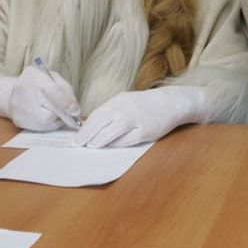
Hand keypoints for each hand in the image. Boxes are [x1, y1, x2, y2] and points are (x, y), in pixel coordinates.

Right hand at [0, 66, 79, 130]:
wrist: (11, 92)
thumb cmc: (37, 84)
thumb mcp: (53, 78)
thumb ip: (65, 90)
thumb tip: (74, 109)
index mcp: (34, 76)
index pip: (52, 91)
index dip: (65, 102)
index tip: (75, 111)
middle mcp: (23, 91)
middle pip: (50, 112)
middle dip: (64, 115)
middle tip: (72, 116)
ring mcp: (18, 108)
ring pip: (47, 123)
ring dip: (57, 119)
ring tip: (55, 111)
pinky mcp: (18, 121)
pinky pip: (40, 128)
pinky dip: (49, 125)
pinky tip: (47, 116)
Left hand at [72, 86, 206, 147]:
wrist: (171, 102)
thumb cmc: (146, 103)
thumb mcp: (127, 101)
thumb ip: (111, 111)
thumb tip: (92, 124)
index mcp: (118, 101)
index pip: (96, 115)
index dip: (84, 127)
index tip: (76, 137)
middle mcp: (124, 109)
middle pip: (98, 124)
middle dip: (86, 136)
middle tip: (77, 145)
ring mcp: (134, 120)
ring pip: (109, 134)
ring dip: (98, 142)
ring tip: (91, 146)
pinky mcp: (144, 132)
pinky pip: (126, 141)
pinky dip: (116, 145)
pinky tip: (111, 147)